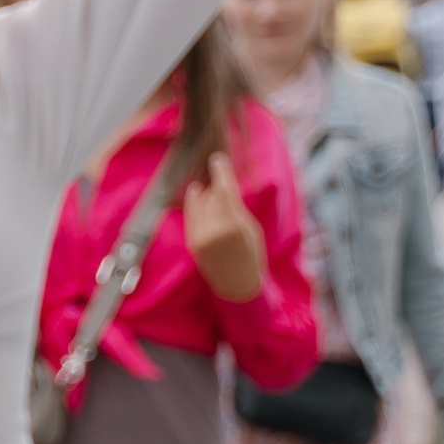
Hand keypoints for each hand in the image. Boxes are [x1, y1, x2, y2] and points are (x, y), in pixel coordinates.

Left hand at [183, 150, 265, 303]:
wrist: (238, 284)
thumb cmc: (251, 254)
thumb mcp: (250, 228)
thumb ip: (235, 209)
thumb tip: (221, 187)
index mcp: (234, 226)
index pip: (224, 192)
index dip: (221, 173)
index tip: (218, 159)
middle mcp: (214, 232)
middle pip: (212, 197)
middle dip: (216, 186)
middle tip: (220, 173)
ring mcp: (200, 238)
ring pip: (200, 205)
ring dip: (205, 194)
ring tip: (209, 186)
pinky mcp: (192, 243)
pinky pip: (191, 215)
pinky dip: (193, 202)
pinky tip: (196, 192)